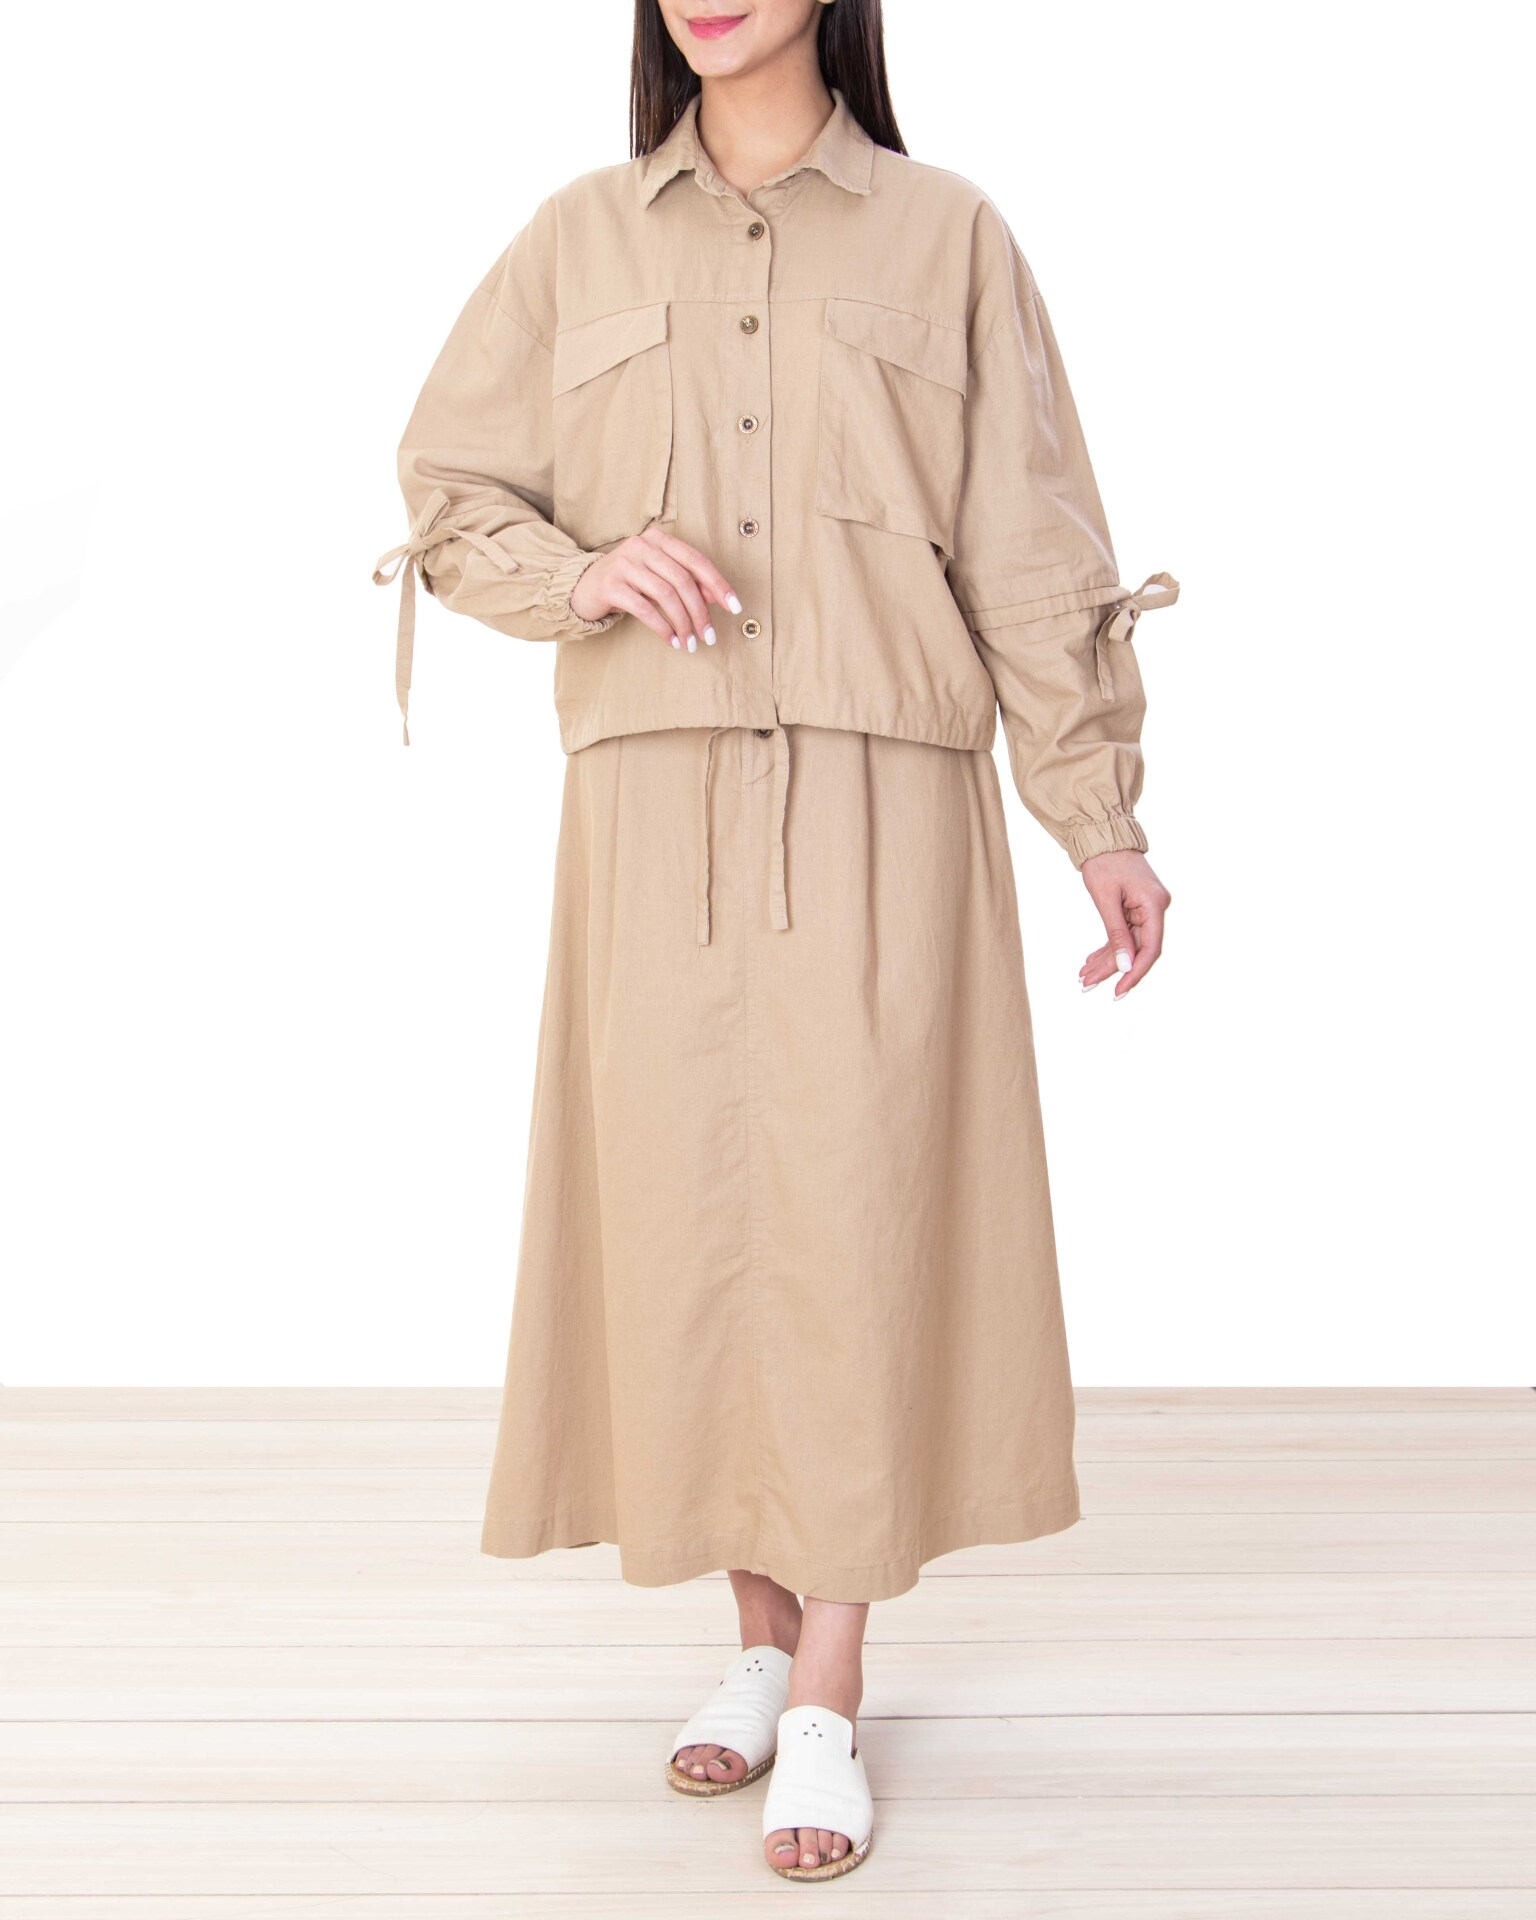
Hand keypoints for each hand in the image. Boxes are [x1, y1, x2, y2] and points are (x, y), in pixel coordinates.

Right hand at [569, 527, 740, 651]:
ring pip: (666, 596)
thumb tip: (717, 597)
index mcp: (658, 539)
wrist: (583, 587)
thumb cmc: (629, 583)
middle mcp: (641, 546)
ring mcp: (624, 563)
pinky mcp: (611, 585)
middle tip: (710, 637)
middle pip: (682, 580)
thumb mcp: (658, 578)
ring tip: (691, 644)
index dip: (718, 584)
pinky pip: (645, 609)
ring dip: (683, 624)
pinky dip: (663, 627)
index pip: (696, 560)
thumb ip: (686, 583)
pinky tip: (672, 641)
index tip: (735, 607)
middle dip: (700, 612)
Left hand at [1078, 850, 1170, 999]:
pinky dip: (1107, 948)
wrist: (1102, 836)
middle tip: (1086, 984)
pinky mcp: (1134, 908)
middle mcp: (1155, 908)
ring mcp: (1146, 909)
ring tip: (1084, 976)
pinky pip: (1123, 934)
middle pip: (1137, 949)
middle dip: (1112, 969)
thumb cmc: (1104, 861)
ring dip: (1106, 961)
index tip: (1118, 991)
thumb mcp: (1106, 898)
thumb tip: (1125, 966)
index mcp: (1154, 905)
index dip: (1135, 972)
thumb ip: (1116, 934)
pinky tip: (1090, 961)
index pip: (1150, 949)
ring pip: (1128, 944)